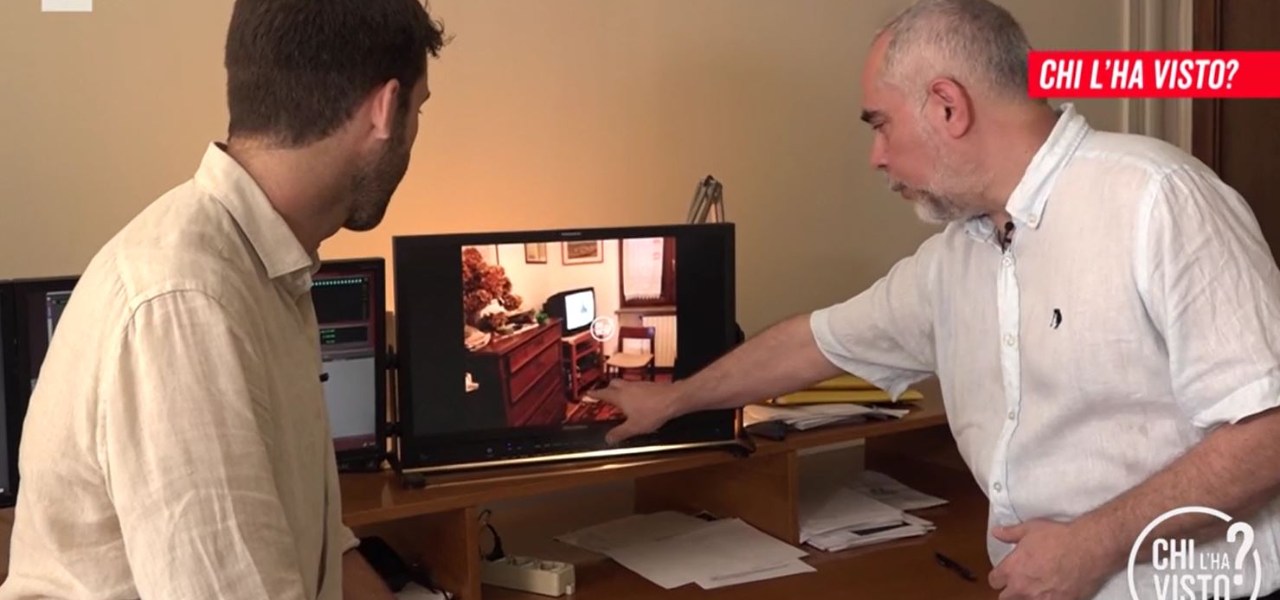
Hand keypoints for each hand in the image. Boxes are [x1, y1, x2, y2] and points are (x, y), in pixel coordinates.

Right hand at [586, 379, 681, 444]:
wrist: (674, 399)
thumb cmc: (652, 412)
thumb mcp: (634, 427)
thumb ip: (620, 433)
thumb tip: (608, 439)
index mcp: (620, 397)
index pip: (603, 393)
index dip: (594, 394)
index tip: (588, 393)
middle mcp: (628, 388)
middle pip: (613, 384)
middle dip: (608, 388)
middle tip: (605, 394)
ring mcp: (640, 385)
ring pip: (626, 384)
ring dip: (621, 389)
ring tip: (622, 399)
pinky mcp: (650, 386)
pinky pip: (637, 386)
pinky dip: (634, 392)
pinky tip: (639, 400)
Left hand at [987, 519, 1111, 599]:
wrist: (1089, 548)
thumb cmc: (1059, 537)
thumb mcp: (1030, 529)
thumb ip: (1010, 533)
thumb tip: (996, 532)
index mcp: (1012, 569)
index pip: (994, 581)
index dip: (999, 576)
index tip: (1005, 573)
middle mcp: (1023, 588)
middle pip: (1005, 598)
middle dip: (1010, 590)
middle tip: (1020, 582)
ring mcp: (1041, 599)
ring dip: (1027, 597)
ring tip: (1036, 589)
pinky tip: (1052, 593)